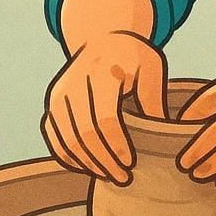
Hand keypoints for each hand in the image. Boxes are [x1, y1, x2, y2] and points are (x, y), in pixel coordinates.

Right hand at [41, 31, 166, 184]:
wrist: (103, 37)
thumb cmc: (132, 57)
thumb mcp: (151, 69)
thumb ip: (155, 101)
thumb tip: (163, 140)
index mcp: (102, 71)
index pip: (105, 118)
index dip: (116, 145)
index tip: (130, 163)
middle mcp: (74, 82)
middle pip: (84, 133)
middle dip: (103, 161)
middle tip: (122, 178)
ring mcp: (59, 93)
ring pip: (67, 139)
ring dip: (87, 163)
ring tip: (109, 176)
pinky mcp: (52, 104)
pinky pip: (55, 138)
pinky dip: (69, 157)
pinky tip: (88, 168)